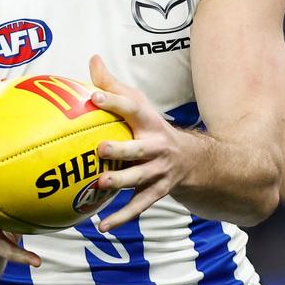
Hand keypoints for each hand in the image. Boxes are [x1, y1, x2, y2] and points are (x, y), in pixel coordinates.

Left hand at [87, 54, 192, 231]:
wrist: (191, 159)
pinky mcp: (157, 191)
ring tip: (100, 185)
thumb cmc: (151, 126)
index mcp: (148, 121)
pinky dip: (121, 217)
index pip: (130, 108)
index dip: (113, 101)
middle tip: (99, 149)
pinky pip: (138, 206)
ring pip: (138, 179)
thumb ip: (112, 84)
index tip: (93, 96)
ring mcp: (157, 171)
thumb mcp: (138, 102)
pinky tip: (101, 226)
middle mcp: (155, 146)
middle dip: (120, 150)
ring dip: (120, 182)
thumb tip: (92, 58)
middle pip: (138, 148)